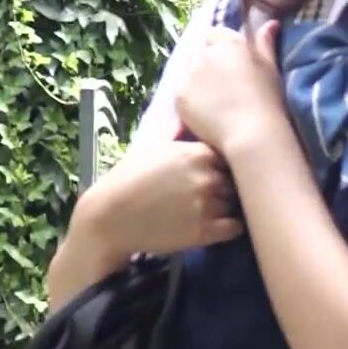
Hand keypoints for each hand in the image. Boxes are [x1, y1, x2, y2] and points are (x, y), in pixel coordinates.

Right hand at [73, 138, 241, 257]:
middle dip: (230, 184)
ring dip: (231, 205)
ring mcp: (209, 205)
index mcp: (199, 153)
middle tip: (217, 192)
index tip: (218, 170)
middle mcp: (208, 177)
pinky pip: (236, 227)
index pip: (233, 154)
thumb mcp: (150, 145)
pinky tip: (218, 224)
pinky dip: (231, 226)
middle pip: (238, 179)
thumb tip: (190, 115)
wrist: (109, 218)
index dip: (226, 163)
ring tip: (216, 208)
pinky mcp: (206, 232)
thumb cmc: (128, 179)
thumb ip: (176, 130)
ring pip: (238, 203)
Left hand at [175, 20, 286, 159]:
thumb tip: (271, 23)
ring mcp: (190, 74)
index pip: (213, 34)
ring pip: (188, 74)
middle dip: (206, 67)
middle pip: (199, 55)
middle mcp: (206, 54)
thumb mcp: (271, 68)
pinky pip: (181, 95)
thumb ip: (265, 43)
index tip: (227, 65)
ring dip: (196, 83)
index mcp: (230, 44)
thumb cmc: (267, 100)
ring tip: (212, 104)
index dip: (217, 48)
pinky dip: (189, 102)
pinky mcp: (179, 95)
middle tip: (220, 89)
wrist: (251, 132)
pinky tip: (204, 115)